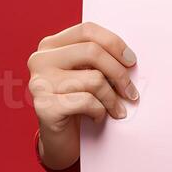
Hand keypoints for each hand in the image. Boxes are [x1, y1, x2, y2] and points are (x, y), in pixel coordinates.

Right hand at [27, 21, 138, 169]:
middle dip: (119, 73)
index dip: (114, 43)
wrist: (61, 141)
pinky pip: (87, 101)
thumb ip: (99, 59)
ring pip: (94, 79)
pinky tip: (97, 117)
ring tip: (116, 109)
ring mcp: (40, 83)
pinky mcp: (44, 106)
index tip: (131, 61)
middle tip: (131, 92)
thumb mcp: (87, 74)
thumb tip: (129, 58)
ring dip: (112, 98)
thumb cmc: (79, 103)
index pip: (87, 30)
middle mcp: (40, 60)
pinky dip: (100, 111)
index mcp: (50, 46)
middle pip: (92, 51)